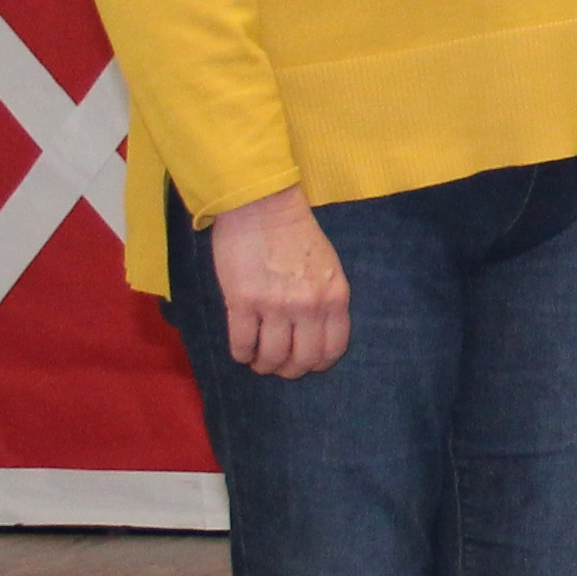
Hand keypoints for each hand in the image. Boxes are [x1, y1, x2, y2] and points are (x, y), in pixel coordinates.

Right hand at [210, 187, 351, 377]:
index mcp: (334, 297)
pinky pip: (243, 344)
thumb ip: (326, 299)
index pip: (333, 349)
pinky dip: (241, 354)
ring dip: (263, 365)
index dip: (318, 363)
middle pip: (303, 360)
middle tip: (278, 366)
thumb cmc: (296, 233)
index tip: (306, 363)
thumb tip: (315, 332)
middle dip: (289, 370)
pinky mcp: (243, 302)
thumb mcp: (328, 267)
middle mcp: (309, 306)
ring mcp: (276, 306)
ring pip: (272, 357)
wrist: (263, 206)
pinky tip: (241, 351)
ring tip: (257, 360)